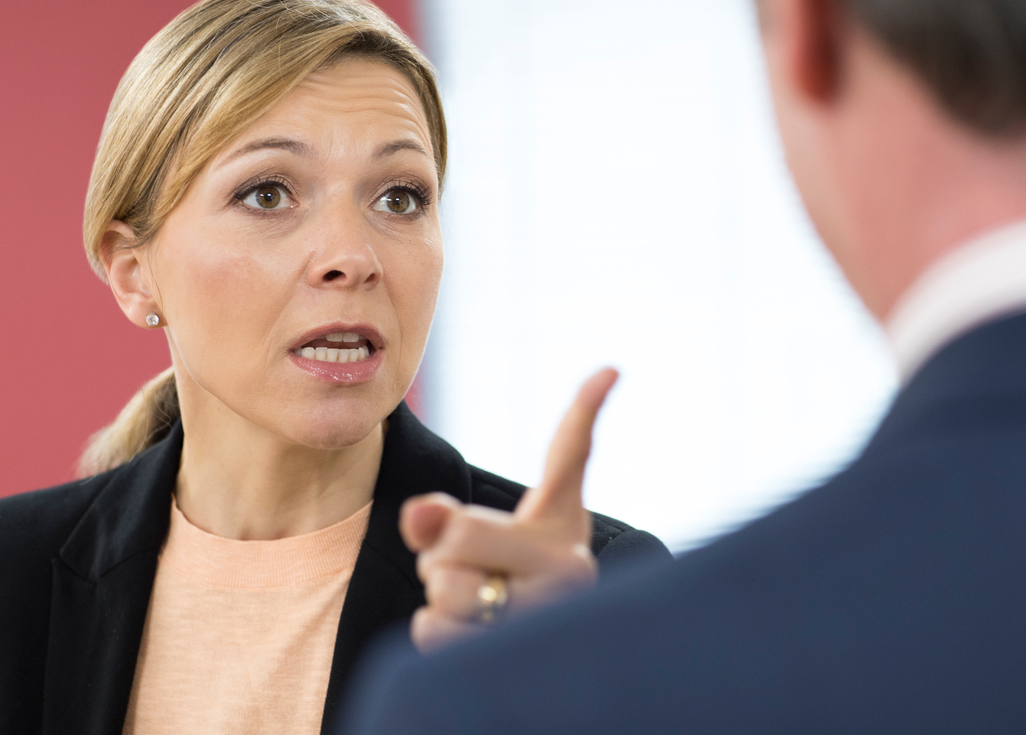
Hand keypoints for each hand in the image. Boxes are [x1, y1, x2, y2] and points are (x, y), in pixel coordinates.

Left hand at [400, 368, 618, 651]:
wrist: (535, 657)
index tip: (608, 367)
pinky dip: (434, 632)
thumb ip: (444, 516)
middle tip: (478, 572)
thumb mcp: (477, 540)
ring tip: (481, 608)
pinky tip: (471, 638)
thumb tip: (417, 514)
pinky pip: (430, 628)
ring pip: (443, 587)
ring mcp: (545, 615)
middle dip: (443, 553)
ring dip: (440, 598)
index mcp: (564, 528)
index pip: (569, 457)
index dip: (585, 406)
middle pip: (458, 534)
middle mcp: (569, 568)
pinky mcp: (512, 655)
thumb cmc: (507, 586)